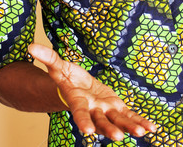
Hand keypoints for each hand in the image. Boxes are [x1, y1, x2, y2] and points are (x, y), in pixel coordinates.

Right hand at [28, 43, 156, 140]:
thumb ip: (48, 58)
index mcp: (78, 102)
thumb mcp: (58, 67)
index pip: (80, 113)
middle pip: (101, 122)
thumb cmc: (66, 79)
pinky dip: (139, 121)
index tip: (87, 132)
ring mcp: (106, 111)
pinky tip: (151, 128)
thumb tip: (31, 46)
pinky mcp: (116, 108)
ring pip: (118, 121)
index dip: (83, 121)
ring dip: (130, 127)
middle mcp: (93, 110)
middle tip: (118, 137)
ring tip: (142, 133)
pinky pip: (129, 116)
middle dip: (109, 129)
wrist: (76, 90)